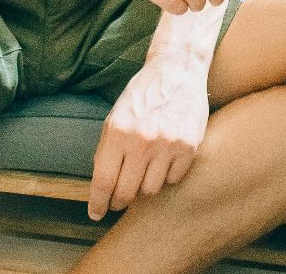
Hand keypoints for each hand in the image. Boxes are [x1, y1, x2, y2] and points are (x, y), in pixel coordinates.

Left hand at [87, 58, 209, 218]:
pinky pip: (174, 179)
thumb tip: (101, 188)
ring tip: (145, 169)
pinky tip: (165, 159)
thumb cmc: (142, 96)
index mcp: (118, 131)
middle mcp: (142, 140)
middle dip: (119, 201)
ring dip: (145, 185)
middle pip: (126, 192)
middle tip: (119, 200)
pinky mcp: (189, 146)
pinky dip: (167, 175)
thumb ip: (106, 151)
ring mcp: (167, 144)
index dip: (98, 202)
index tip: (96, 213)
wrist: (177, 71)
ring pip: (151, 189)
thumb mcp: (114, 117)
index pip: (104, 180)